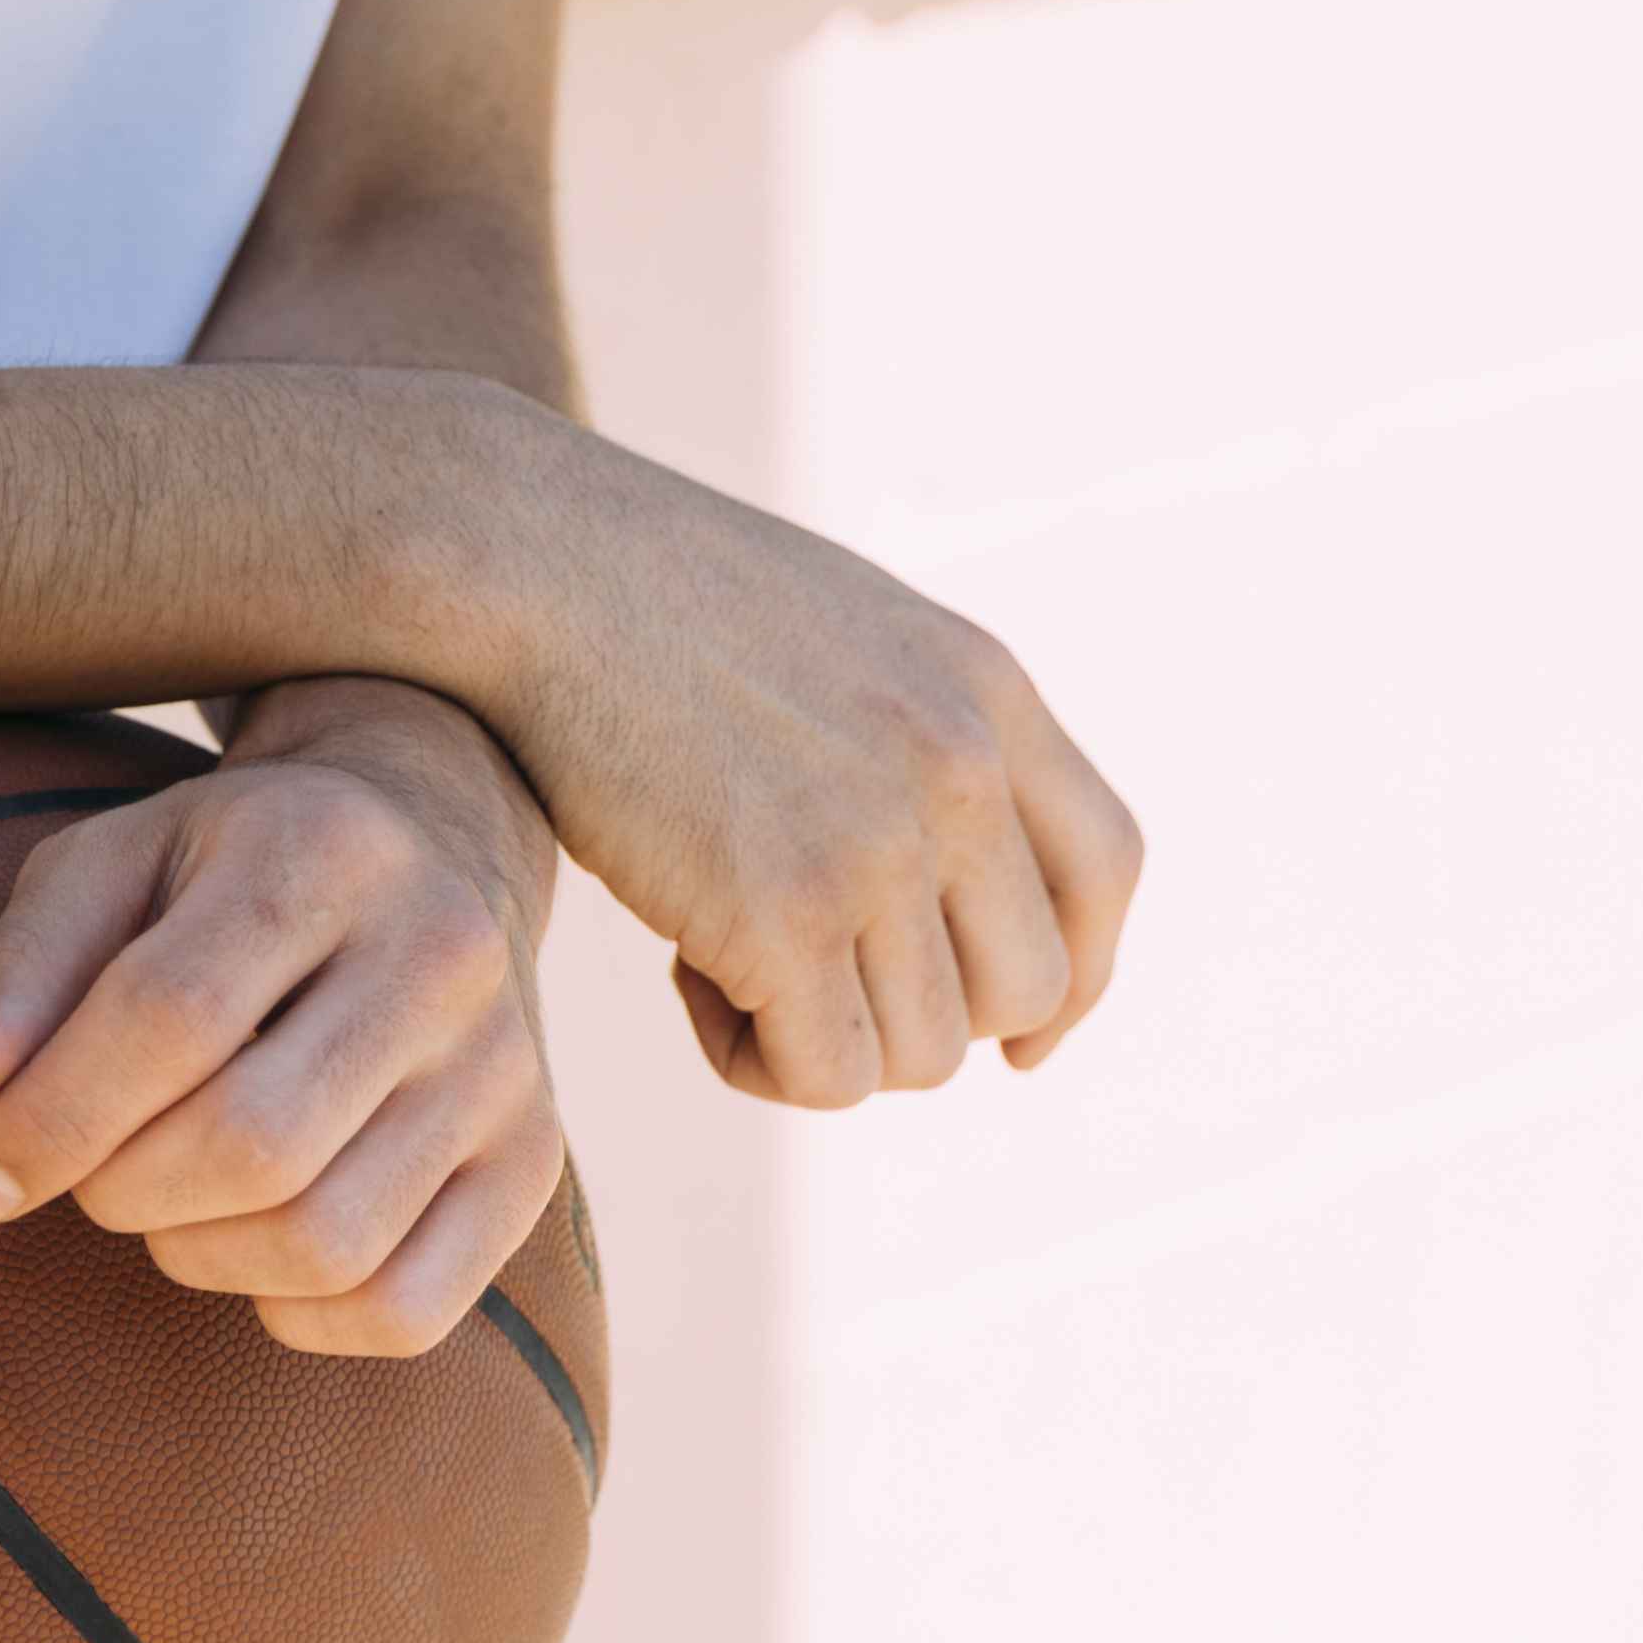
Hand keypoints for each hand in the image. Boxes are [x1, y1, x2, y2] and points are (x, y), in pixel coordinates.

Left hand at [0, 680, 566, 1355]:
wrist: (435, 848)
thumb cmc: (229, 871)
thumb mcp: (110, 866)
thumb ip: (19, 969)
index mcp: (323, 846)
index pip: (168, 1018)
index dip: (47, 1123)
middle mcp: (442, 951)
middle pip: (251, 1143)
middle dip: (120, 1191)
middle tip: (84, 1177)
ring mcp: (507, 1068)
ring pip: (324, 1242)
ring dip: (198, 1255)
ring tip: (165, 1202)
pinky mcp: (532, 1164)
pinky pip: (403, 1312)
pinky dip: (295, 1318)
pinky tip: (253, 1254)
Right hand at [464, 418, 1145, 1106]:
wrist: (535, 565)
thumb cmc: (655, 602)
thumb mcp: (848, 638)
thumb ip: (924, 742)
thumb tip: (956, 904)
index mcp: (988, 693)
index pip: (1107, 871)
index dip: (1077, 979)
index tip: (1020, 1039)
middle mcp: (959, 770)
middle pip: (1026, 989)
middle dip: (933, 1023)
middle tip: (821, 988)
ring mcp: (876, 843)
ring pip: (924, 1055)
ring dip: (829, 1043)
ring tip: (731, 965)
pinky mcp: (780, 914)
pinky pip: (823, 1077)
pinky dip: (758, 1063)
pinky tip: (688, 982)